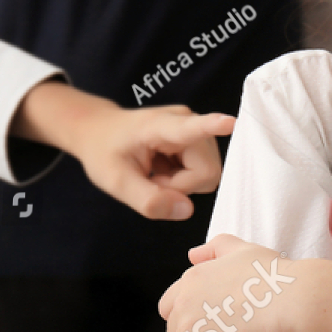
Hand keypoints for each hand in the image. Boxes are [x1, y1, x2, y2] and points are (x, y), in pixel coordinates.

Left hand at [12, 81, 234, 218]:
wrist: (100, 131)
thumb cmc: (105, 152)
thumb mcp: (115, 182)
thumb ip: (148, 199)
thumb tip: (187, 210)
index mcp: (161, 126)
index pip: (192, 128)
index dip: (213, 126)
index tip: (230, 122)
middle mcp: (187, 121)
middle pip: (207, 171)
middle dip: (181, 187)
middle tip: (153, 180)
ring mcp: (197, 130)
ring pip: (208, 175)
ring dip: (182, 184)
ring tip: (157, 173)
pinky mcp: (200, 139)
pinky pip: (205, 172)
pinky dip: (184, 180)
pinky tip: (164, 169)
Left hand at [158, 233, 331, 331]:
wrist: (294, 302)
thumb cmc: (274, 276)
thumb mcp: (244, 249)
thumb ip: (215, 248)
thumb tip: (192, 255)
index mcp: (192, 280)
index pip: (170, 305)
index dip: (187, 316)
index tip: (205, 324)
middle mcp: (184, 304)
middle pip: (172, 330)